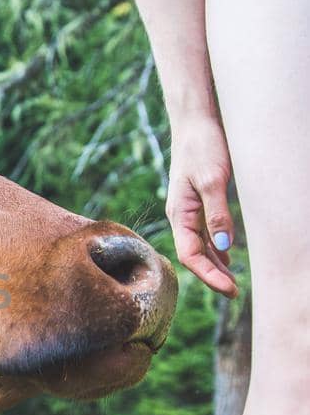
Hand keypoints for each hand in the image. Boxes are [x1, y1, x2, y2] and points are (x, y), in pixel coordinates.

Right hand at [165, 115, 238, 296]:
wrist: (196, 121)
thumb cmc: (202, 146)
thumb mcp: (213, 180)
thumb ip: (217, 212)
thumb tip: (223, 246)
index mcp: (179, 213)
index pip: (190, 255)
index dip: (209, 276)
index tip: (230, 289)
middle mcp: (181, 215)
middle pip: (195, 255)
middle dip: (213, 276)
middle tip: (236, 293)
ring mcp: (189, 209)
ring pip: (201, 245)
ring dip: (215, 265)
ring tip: (232, 282)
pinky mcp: (199, 200)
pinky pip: (205, 232)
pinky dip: (216, 248)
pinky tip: (227, 255)